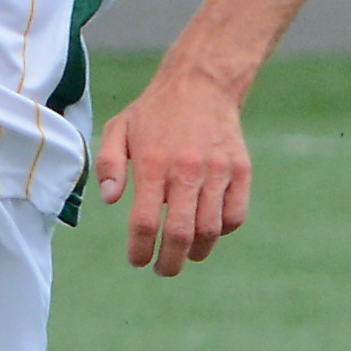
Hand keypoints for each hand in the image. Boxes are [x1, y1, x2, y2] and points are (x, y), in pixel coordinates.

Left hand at [85, 66, 255, 271]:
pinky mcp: (241, 170)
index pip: (145, 223)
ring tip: (186, 254)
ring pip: (210, 231)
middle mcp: (187, 170)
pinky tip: (208, 228)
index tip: (138, 260)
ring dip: (196, 252)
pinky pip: (235, 216)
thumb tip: (111, 201)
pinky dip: (222, 231)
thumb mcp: (119, 128)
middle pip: (181, 235)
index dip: (140, 251)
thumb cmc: (155, 111)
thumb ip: (110, 165)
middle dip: (169, 263)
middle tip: (163, 269)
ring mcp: (218, 171)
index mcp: (153, 164)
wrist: (202, 82)